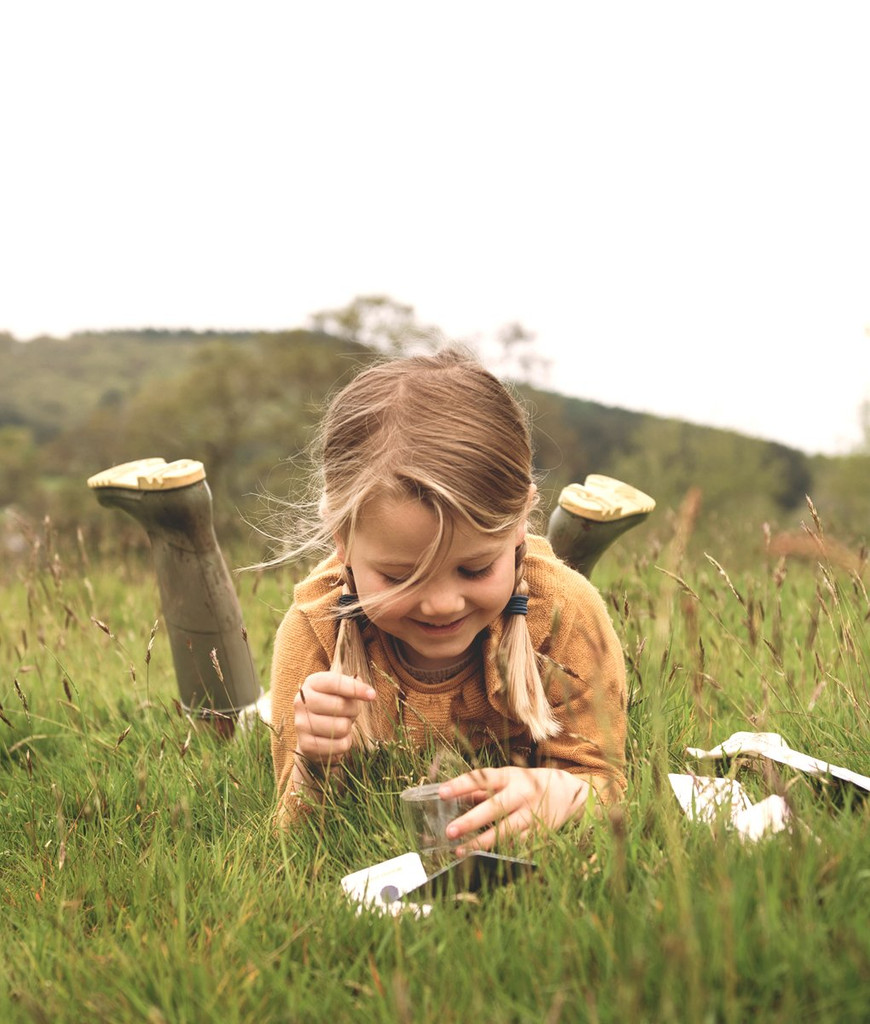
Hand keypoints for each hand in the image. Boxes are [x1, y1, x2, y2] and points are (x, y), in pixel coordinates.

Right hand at [293, 671, 375, 765]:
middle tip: (350, 713)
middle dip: (353, 711)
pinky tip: (336, 739)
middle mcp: (301, 702)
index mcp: (311, 684)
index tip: (372, 695)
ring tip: (341, 725)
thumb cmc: (332, 706)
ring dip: (348, 728)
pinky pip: (339, 745)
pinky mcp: (306, 745)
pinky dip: (344, 743)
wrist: (312, 733)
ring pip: (341, 727)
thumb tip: (368, 692)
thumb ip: (353, 686)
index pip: (334, 682)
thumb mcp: (340, 692)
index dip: (355, 688)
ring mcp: (301, 724)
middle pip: (340, 705)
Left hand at [438, 767, 589, 851]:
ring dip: (481, 843)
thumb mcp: (508, 778)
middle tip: (450, 831)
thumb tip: (457, 797)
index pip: (483, 778)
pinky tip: (483, 859)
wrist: (568, 792)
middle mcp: (521, 794)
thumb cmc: (528, 783)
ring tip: (460, 850)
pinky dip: (500, 852)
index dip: (462, 785)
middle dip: (471, 821)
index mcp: (510, 776)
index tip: (441, 792)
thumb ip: (484, 787)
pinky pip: (517, 845)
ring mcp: (532, 814)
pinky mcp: (540, 832)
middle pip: (494, 808)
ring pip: (505, 831)